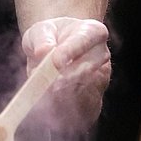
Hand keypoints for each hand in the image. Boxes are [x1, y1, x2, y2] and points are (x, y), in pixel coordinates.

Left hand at [16, 16, 110, 140]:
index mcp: (93, 31)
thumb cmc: (49, 37)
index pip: (85, 39)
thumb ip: (41, 38)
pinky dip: (63, 109)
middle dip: (66, 79)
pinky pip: (81, 109)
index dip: (71, 51)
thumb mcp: (40, 30)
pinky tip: (48, 106)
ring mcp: (100, 78)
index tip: (56, 62)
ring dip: (61, 94)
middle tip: (47, 84)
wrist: (53, 51)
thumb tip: (43, 52)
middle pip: (88, 69)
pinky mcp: (94, 100)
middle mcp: (101, 54)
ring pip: (84, 90)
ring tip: (42, 92)